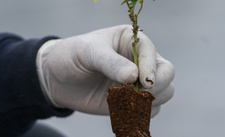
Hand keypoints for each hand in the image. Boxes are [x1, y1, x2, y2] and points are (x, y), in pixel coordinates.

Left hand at [36, 25, 174, 116]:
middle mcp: (140, 60)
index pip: (153, 54)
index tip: (143, 81)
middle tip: (135, 93)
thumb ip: (110, 63)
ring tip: (123, 101)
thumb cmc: (73, 56)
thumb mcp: (88, 52)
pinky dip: (139, 114)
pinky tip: (120, 110)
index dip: (151, 68)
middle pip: (167, 74)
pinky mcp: (132, 100)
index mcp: (133, 41)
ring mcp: (138, 82)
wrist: (57, 78)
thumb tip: (134, 76)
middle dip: (156, 85)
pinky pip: (148, 111)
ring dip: (148, 101)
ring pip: (163, 93)